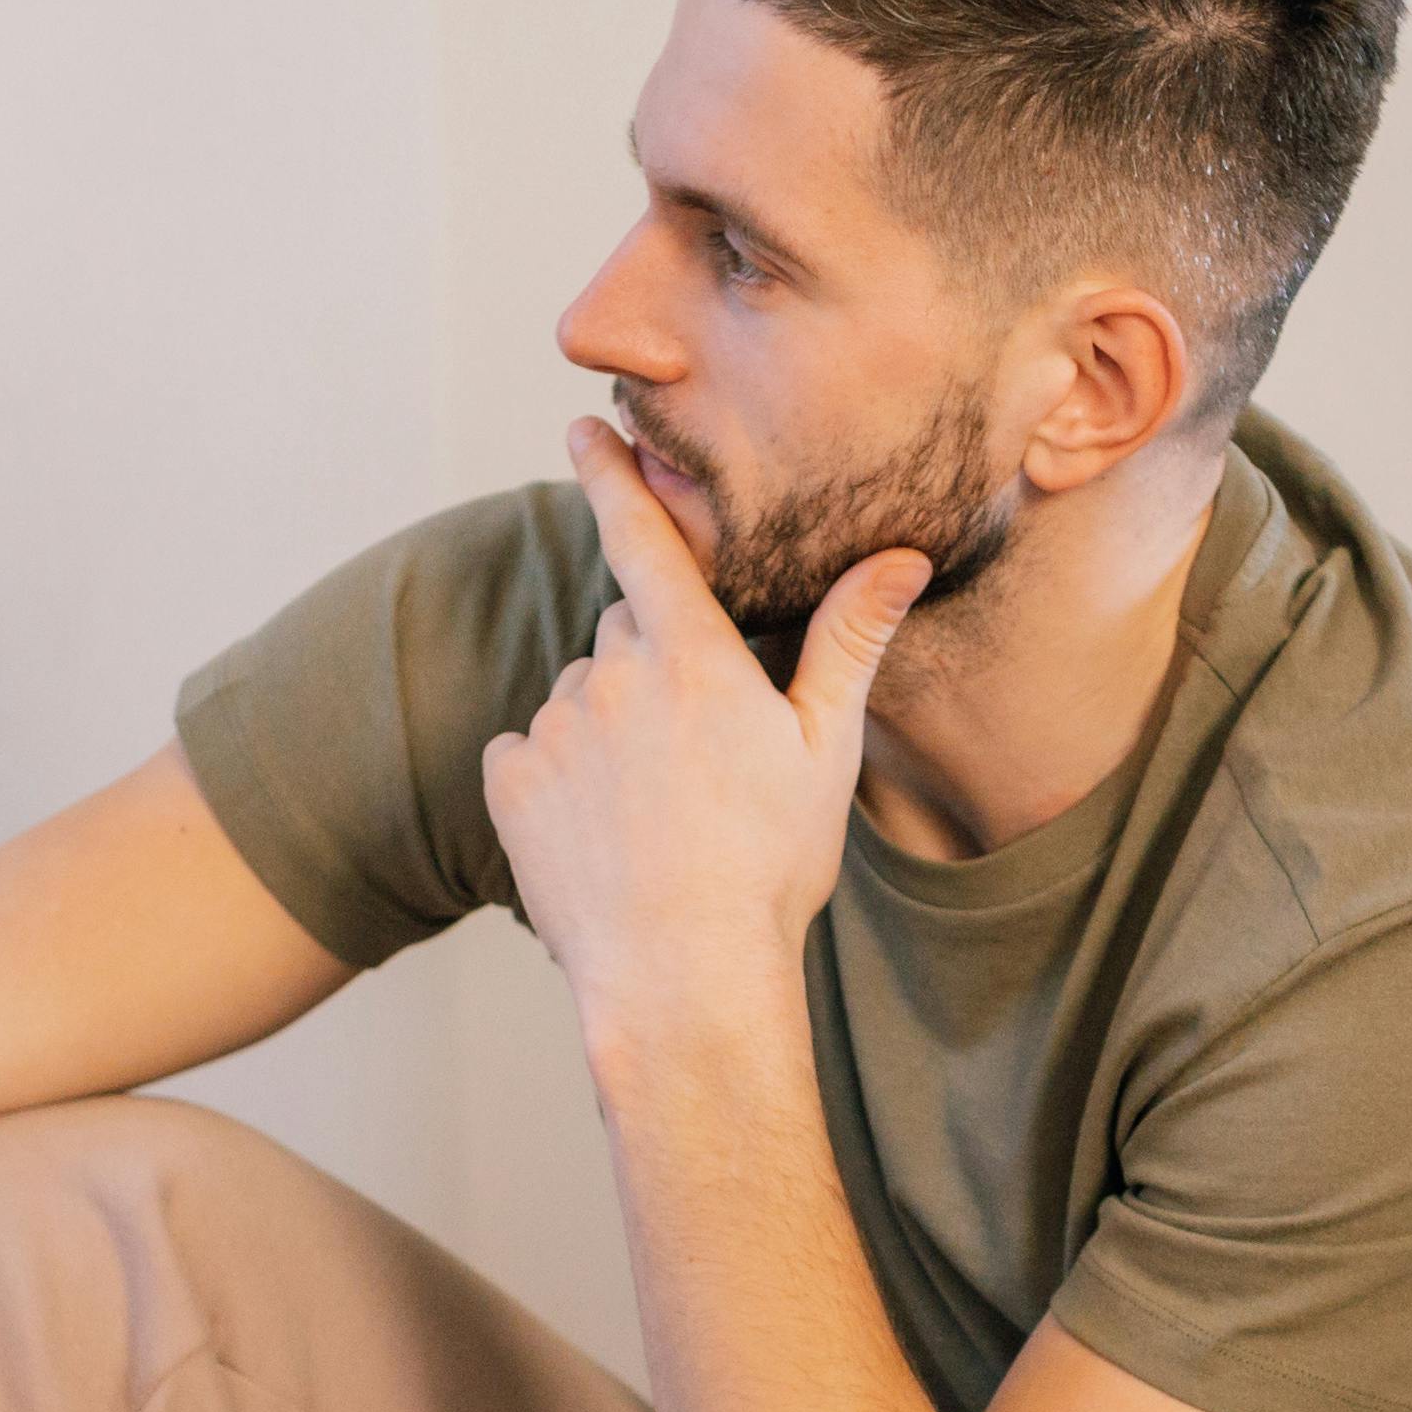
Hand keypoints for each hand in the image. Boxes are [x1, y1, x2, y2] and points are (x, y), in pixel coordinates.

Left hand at [488, 419, 927, 1043]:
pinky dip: (559, 783)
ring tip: (656, 816)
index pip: (642, 536)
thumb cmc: (769, 870)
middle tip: (699, 759)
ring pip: (579, 699)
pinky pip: (530, 755)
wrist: (683, 982)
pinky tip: (604, 837)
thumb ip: (849, 641)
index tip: (583, 430)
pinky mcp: (509, 782)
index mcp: (692, 656)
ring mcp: (553, 727)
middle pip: (623, 634)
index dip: (612, 475)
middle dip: (652, 669)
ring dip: (608, 732)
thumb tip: (902, 557)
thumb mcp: (825, 751)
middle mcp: (611, 673)